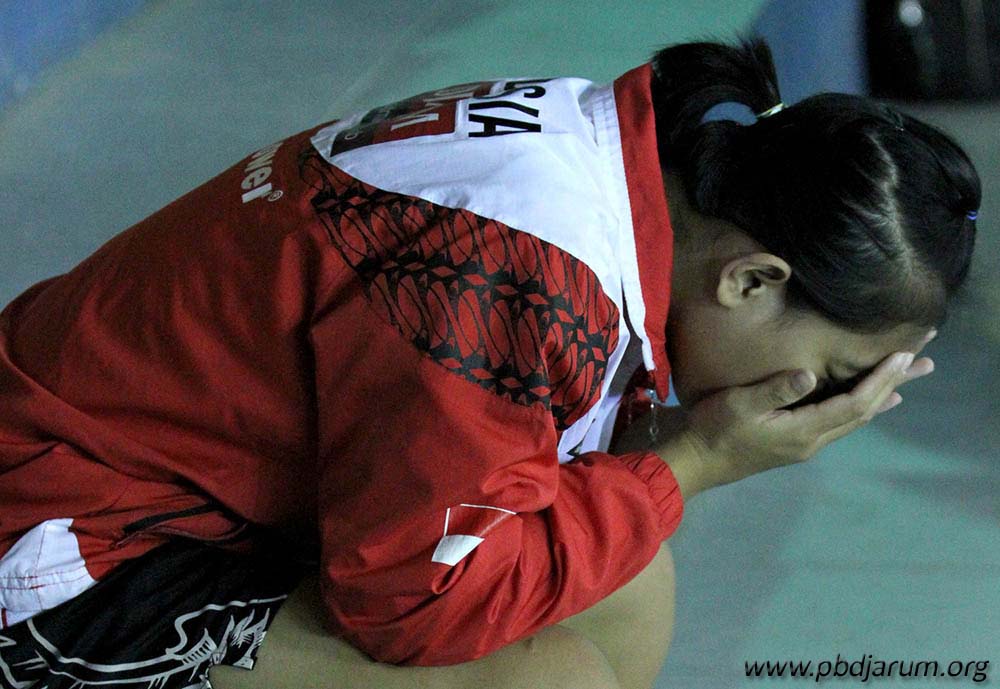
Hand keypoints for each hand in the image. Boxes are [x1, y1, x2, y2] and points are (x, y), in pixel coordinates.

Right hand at [658, 344, 934, 498]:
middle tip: (926, 362)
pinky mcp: (795, 442)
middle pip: (864, 412)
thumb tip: (808, 374)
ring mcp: (805, 444)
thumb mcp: (739, 404)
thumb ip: (774, 390)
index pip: (855, 403)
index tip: (905, 355)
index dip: (881, 379)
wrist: (695, 461)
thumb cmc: (713, 429)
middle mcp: (813, 441)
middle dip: (894, 384)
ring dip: (881, 396)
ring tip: (906, 381)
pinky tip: (867, 402)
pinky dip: (861, 406)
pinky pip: (840, 422)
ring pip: (854, 418)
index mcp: (804, 431)